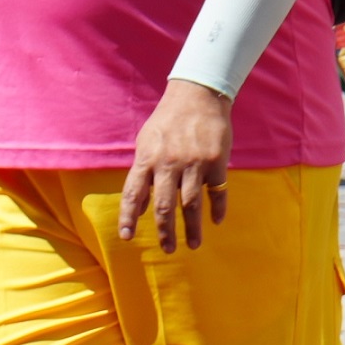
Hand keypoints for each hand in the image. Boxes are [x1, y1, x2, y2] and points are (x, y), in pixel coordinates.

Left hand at [119, 81, 236, 250]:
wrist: (197, 95)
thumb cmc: (167, 122)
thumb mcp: (146, 142)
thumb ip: (142, 172)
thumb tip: (138, 205)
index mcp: (147, 158)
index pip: (133, 193)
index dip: (128, 216)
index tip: (126, 237)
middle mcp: (168, 163)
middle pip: (164, 205)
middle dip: (165, 231)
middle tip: (168, 249)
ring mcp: (194, 163)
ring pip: (191, 203)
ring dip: (192, 227)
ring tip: (192, 245)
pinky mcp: (216, 161)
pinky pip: (217, 191)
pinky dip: (217, 207)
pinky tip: (216, 220)